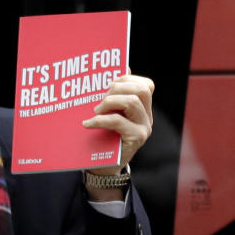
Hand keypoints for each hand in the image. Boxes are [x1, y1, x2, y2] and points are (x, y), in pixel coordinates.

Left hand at [81, 74, 153, 199]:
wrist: (102, 165)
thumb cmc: (101, 136)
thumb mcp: (106, 113)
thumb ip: (111, 95)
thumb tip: (120, 69)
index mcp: (141, 107)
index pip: (146, 85)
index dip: (126, 79)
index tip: (107, 84)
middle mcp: (146, 116)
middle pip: (142, 89)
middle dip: (118, 88)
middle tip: (100, 98)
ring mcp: (143, 127)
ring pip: (132, 101)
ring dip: (109, 102)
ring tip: (95, 110)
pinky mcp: (136, 138)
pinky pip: (118, 121)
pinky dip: (100, 119)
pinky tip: (87, 123)